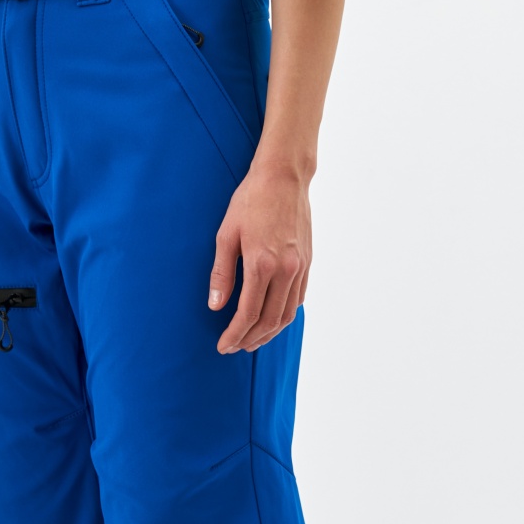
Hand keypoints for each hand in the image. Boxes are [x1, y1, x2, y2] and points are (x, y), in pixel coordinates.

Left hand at [207, 158, 311, 352]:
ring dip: (269, 333)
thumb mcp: (226, 235)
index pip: (248, 314)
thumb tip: (216, 305)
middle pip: (270, 321)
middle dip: (251, 339)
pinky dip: (285, 315)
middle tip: (235, 347)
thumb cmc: (251, 201)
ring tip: (252, 340)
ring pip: (288, 314)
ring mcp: (300, 267)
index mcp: (262, 264)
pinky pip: (298, 299)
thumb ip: (221, 273)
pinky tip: (272, 318)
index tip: (223, 346)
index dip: (235, 334)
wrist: (284, 177)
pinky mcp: (308, 262)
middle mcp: (286, 270)